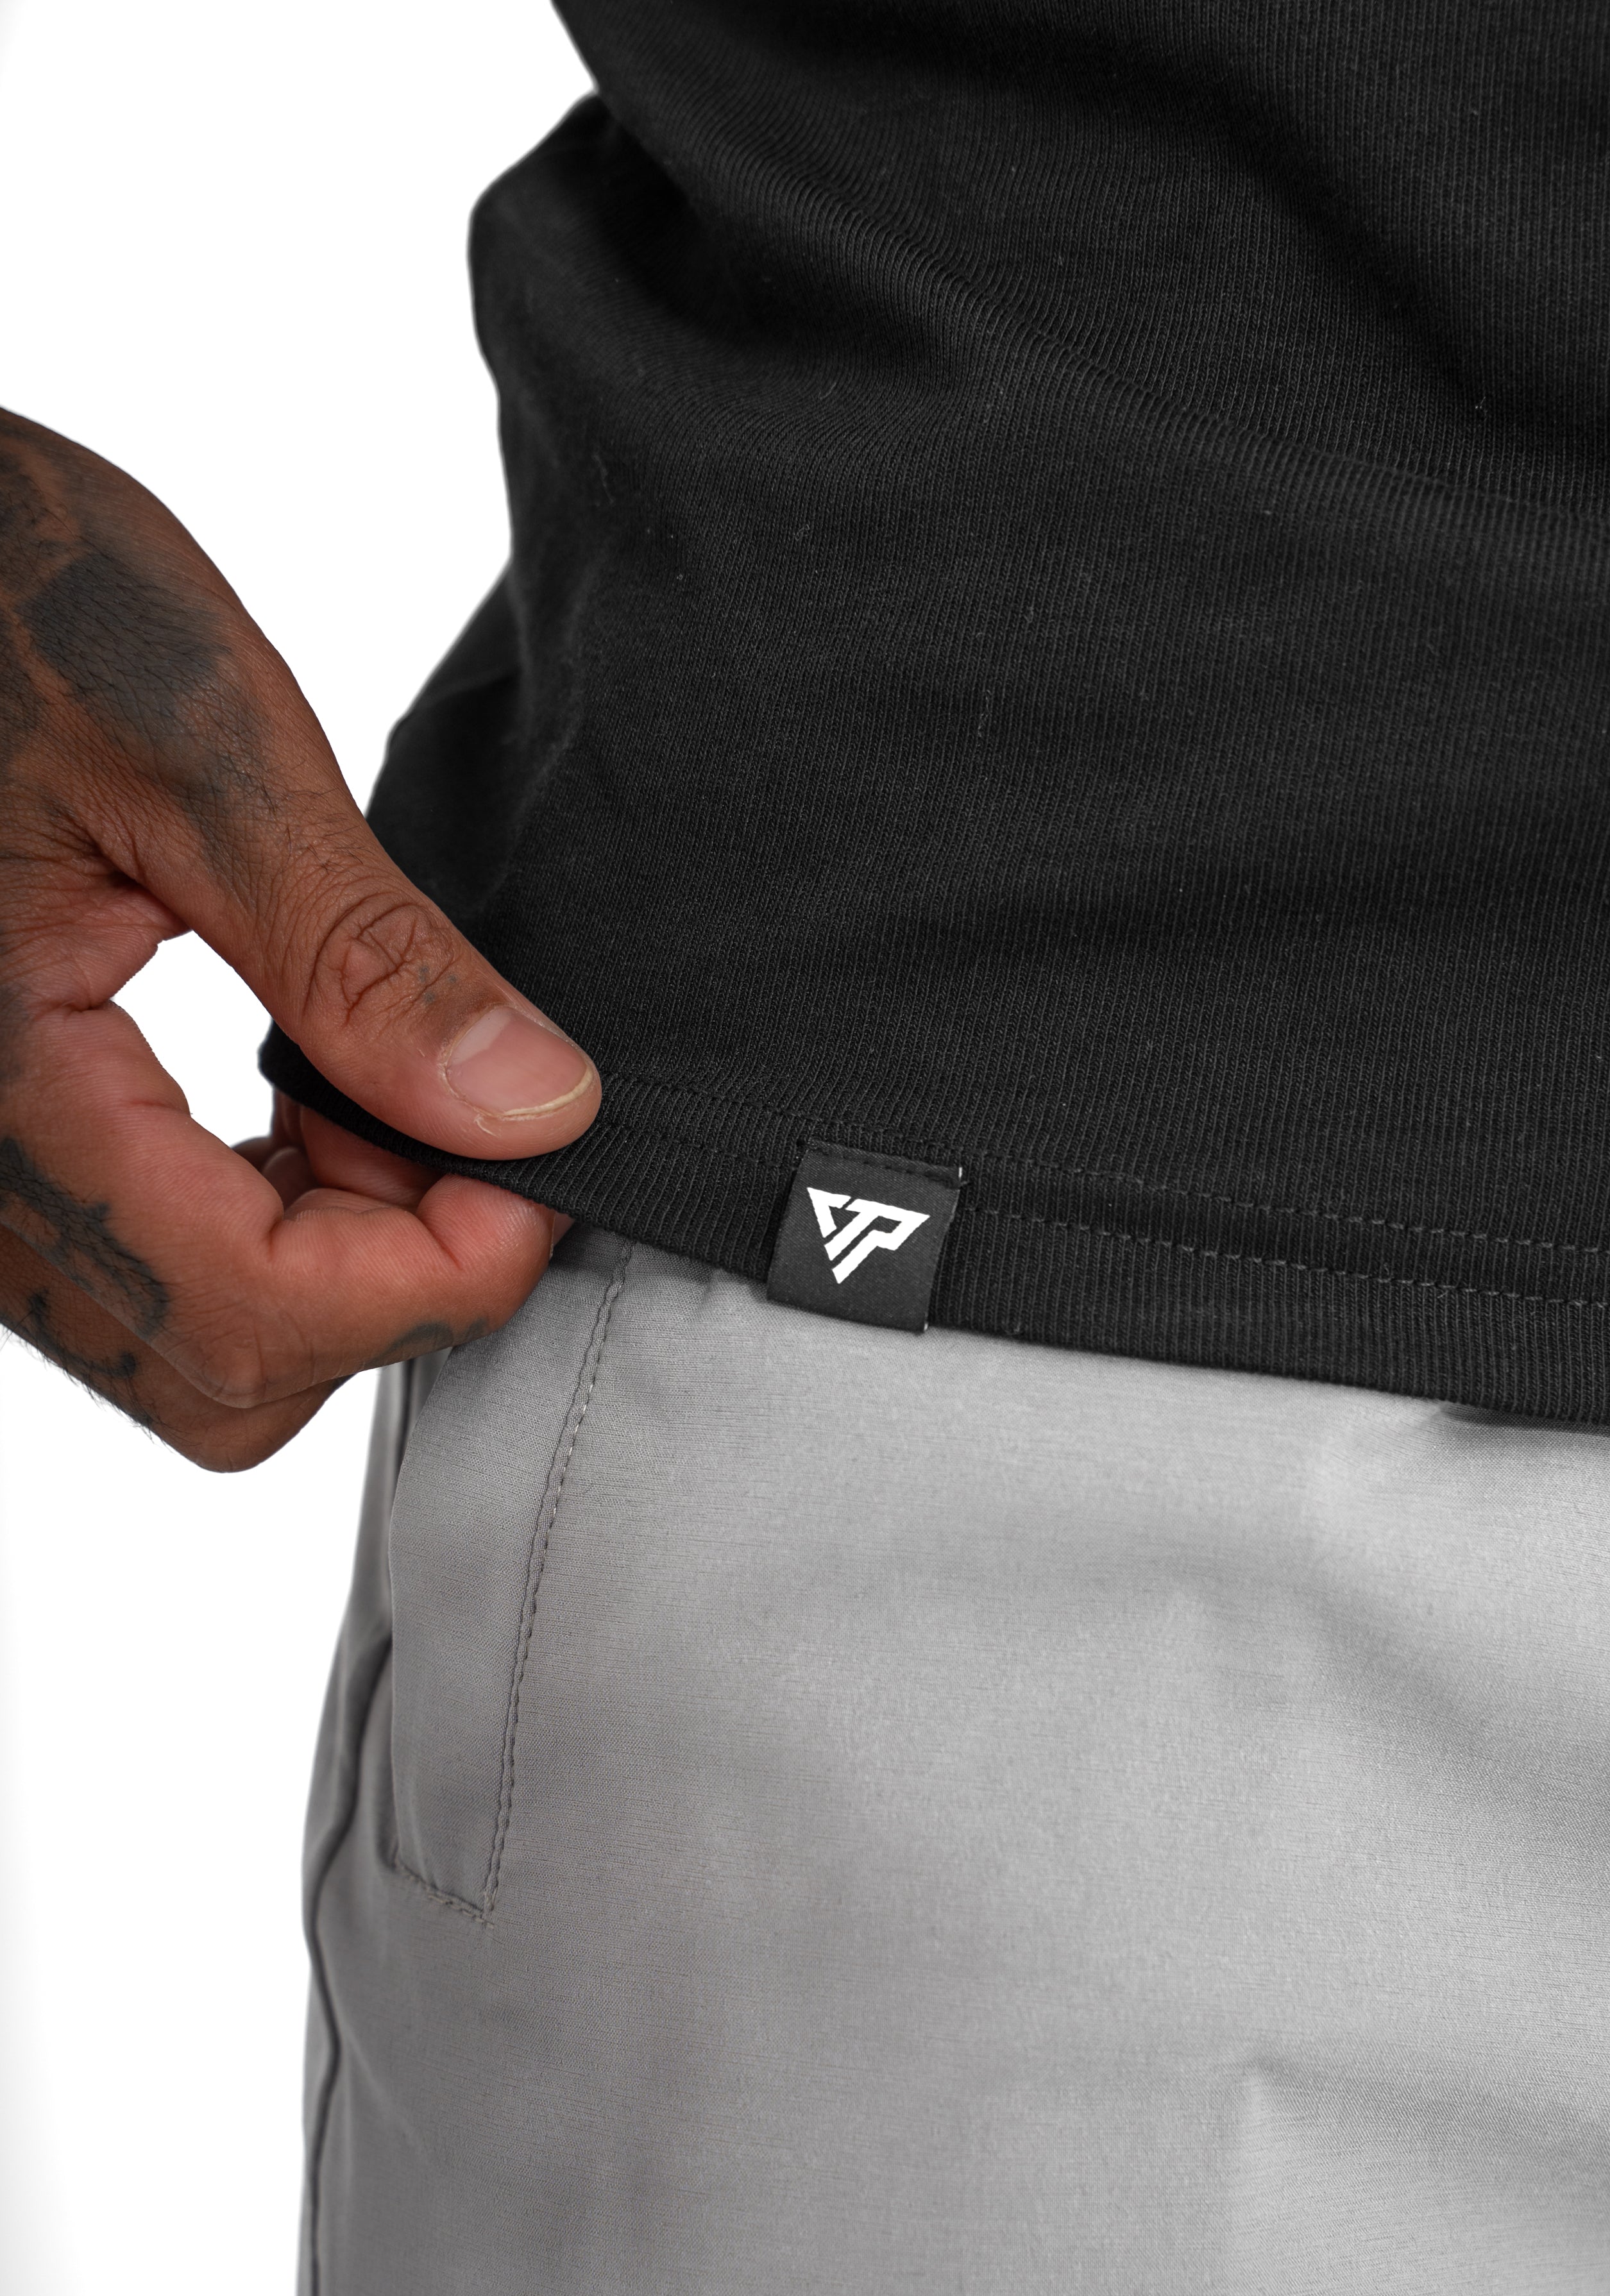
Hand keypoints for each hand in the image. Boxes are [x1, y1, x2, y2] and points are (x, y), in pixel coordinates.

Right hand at [0, 411, 599, 1468]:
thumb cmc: (7, 595)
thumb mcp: (202, 746)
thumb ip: (363, 955)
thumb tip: (533, 1108)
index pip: (256, 1314)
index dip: (438, 1272)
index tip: (541, 1157)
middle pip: (227, 1373)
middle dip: (390, 1279)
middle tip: (471, 1118)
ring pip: (191, 1343)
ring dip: (335, 1255)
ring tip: (387, 1083)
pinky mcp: (0, 1152)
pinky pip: (149, 1270)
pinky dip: (268, 1220)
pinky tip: (315, 1096)